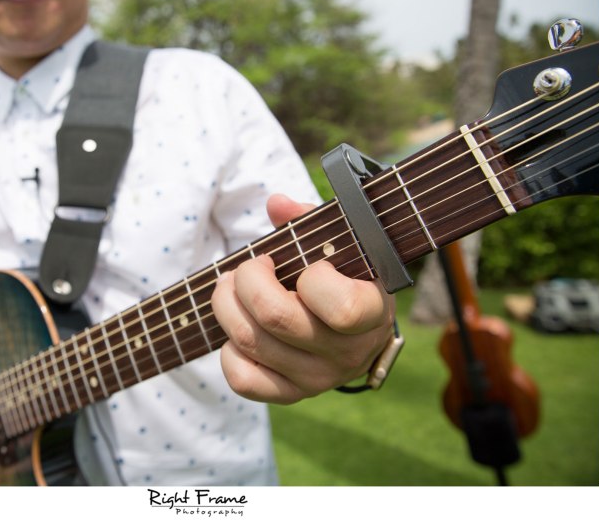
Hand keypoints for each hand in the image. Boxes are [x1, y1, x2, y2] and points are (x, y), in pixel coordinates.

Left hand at [211, 194, 394, 403]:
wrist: (354, 325)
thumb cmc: (342, 272)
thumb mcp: (338, 242)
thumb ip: (309, 219)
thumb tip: (276, 204)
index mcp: (372, 312)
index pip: (340, 307)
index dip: (312, 278)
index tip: (308, 265)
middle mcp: (348, 353)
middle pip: (275, 317)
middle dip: (247, 279)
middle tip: (247, 266)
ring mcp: (318, 379)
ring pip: (250, 342)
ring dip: (226, 304)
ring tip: (229, 285)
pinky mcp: (291, 394)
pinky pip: (244, 380)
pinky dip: (229, 351)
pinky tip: (238, 328)